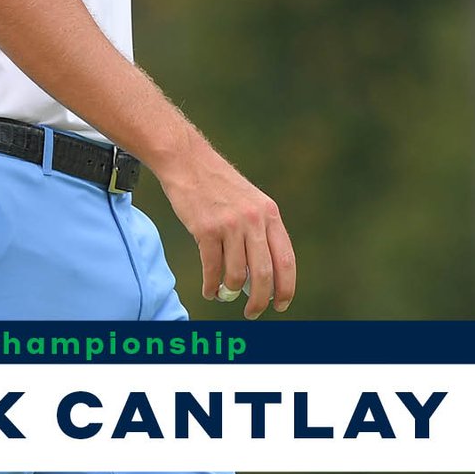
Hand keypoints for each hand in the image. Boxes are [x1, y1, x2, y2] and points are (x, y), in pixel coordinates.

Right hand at [158, 142, 295, 319]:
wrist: (187, 161)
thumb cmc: (217, 184)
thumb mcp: (250, 200)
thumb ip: (260, 230)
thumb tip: (263, 275)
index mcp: (269, 213)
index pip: (285, 259)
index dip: (286, 287)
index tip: (281, 304)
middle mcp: (253, 219)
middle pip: (263, 274)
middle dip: (259, 300)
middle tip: (253, 312)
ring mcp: (229, 224)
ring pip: (235, 275)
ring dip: (229, 292)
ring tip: (224, 295)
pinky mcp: (205, 229)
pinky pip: (212, 268)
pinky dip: (211, 285)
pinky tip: (209, 290)